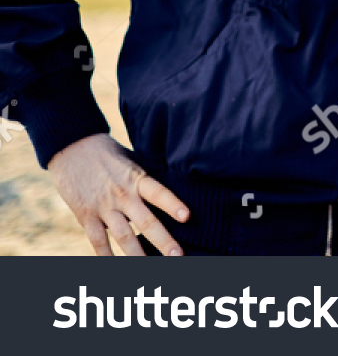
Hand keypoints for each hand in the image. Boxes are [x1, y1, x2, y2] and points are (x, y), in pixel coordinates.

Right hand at [48, 134, 189, 255]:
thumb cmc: (108, 153)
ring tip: (150, 269)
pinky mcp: (85, 215)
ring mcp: (103, 207)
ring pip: (124, 236)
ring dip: (137, 255)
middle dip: (163, 241)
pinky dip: (106, 256)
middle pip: (145, 221)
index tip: (187, 217)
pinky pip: (98, 240)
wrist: (72, 147)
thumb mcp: (133, 160)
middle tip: (178, 256)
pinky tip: (115, 267)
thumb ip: (147, 178)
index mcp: (137, 178)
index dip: (173, 204)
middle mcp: (122, 195)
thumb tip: (172, 189)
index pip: (159, 193)